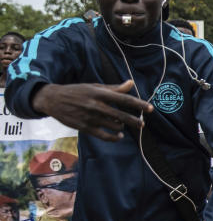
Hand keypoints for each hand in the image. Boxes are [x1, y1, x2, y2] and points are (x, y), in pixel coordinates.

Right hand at [32, 80, 152, 141]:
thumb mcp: (95, 86)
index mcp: (100, 93)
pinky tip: (118, 135)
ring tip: (123, 124)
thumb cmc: (77, 91)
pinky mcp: (85, 127)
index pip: (124, 99)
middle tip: (142, 124)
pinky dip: (114, 137)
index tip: (150, 109)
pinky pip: (104, 136)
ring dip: (122, 126)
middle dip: (135, 121)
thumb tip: (131, 83)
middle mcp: (96, 105)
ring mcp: (90, 117)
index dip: (139, 104)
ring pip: (114, 125)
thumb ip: (114, 88)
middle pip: (122, 115)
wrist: (53, 99)